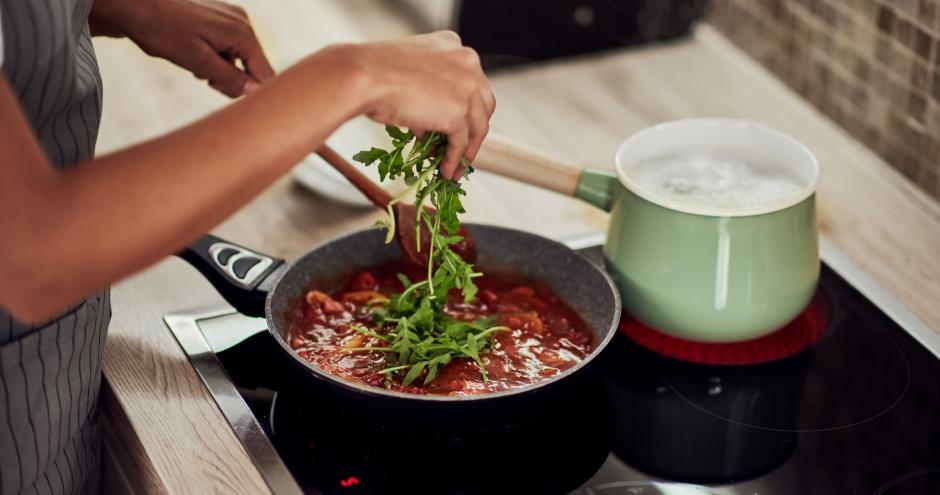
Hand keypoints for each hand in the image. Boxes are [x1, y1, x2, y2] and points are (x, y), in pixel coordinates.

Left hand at [89, 0, 274, 96]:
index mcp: (242, 34)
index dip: (254, 94)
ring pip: (239, 57)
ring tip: (197, 68)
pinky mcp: (218, 17)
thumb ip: (230, 78)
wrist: (132, 1)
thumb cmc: (160, 29)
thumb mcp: (197, 61)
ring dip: (223, 71)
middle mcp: (242, 22)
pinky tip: (195, 56)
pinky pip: (228, 46)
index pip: (265, 74)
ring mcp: (230, 18)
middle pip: (254, 66)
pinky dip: (216, 58)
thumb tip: (255, 92)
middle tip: (208, 84)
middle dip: (235, 81)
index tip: (232, 101)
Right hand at [346, 31, 495, 179]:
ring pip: (477, 126)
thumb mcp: (408, 74)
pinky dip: (455, 159)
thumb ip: (428, 93)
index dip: (468, 108)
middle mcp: (467, 62)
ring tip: (455, 167)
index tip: (461, 126)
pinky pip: (461, 142)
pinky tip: (447, 170)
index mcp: (453, 44)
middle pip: (483, 104)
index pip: (472, 81)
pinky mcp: (459, 111)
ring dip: (466, 150)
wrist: (362, 77)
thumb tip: (431, 126)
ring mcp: (466, 86)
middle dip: (473, 131)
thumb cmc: (373, 72)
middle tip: (461, 149)